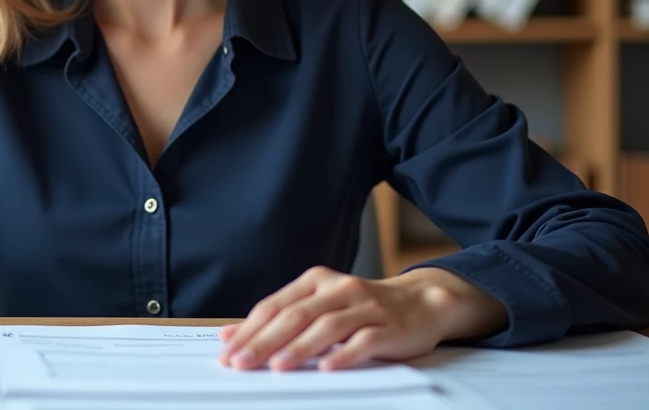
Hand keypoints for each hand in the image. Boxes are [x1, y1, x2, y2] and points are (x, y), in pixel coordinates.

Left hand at [217, 266, 506, 371]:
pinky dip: (345, 354)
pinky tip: (328, 368)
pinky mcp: (388, 327)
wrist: (421, 302)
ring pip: (326, 327)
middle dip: (264, 341)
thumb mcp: (318, 306)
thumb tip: (230, 334)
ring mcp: (365, 306)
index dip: (249, 329)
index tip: (227, 352)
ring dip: (299, 348)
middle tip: (241, 363)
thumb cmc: (361, 309)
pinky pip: (364, 341)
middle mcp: (338, 289)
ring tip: (277, 366)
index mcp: (315, 281)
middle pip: (295, 315)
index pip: (275, 306)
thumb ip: (279, 318)